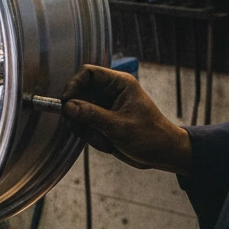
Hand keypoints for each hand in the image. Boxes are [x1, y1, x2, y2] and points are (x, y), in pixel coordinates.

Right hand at [61, 65, 190, 174]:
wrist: (163, 156)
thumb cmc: (150, 137)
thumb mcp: (119, 127)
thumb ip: (92, 115)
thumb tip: (67, 106)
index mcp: (119, 84)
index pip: (88, 73)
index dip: (74, 84)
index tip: (65, 102)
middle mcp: (109, 93)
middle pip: (79, 93)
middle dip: (78, 113)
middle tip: (81, 127)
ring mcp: (104, 107)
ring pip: (78, 112)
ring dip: (85, 129)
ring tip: (103, 140)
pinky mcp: (101, 121)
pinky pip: (83, 125)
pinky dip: (90, 136)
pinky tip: (106, 143)